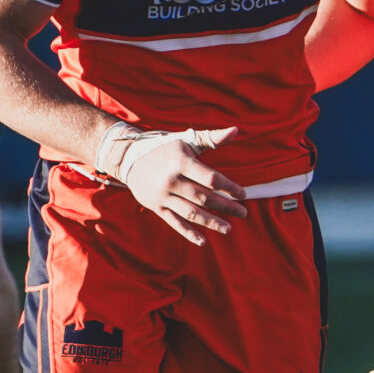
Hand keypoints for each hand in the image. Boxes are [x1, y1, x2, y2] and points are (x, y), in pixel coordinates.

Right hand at [104, 124, 248, 244]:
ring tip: (228, 228)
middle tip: (243, 213)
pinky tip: (203, 242)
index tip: (243, 195)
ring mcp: (163, 195)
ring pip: (191, 213)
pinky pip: (175, 222)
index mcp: (180, 162)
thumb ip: (211, 139)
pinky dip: (188, 233)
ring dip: (211, 222)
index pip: (210, 179)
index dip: (229, 188)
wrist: (130, 158)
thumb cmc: (166, 148)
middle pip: (204, 197)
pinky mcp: (156, 207)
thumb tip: (236, 131)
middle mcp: (171, 180)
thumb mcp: (186, 141)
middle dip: (226, 207)